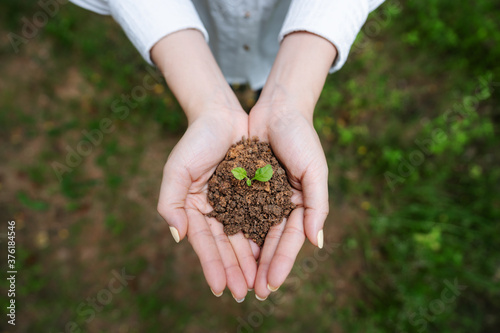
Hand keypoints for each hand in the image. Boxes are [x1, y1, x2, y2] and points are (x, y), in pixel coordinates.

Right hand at [157, 106, 257, 300]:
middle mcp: (216, 209)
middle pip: (226, 245)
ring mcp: (235, 203)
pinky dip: (264, 236)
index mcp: (195, 208)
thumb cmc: (196, 140)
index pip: (204, 242)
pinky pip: (261, 219)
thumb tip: (178, 236)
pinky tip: (270, 254)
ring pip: (245, 237)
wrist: (221, 115)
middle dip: (234, 270)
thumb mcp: (176, 170)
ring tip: (259, 283)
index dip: (211, 265)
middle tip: (243, 294)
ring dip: (250, 260)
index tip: (219, 289)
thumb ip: (171, 202)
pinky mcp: (254, 193)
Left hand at [249, 97, 328, 299]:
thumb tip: (316, 242)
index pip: (289, 240)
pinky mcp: (243, 186)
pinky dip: (231, 230)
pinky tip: (223, 248)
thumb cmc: (302, 138)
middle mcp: (280, 204)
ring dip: (244, 256)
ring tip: (235, 280)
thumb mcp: (315, 171)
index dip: (281, 262)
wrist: (277, 109)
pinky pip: (236, 211)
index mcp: (299, 204)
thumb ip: (317, 206)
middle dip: (260, 267)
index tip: (270, 285)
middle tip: (250, 293)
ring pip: (251, 231)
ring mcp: (261, 196)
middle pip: (269, 241)